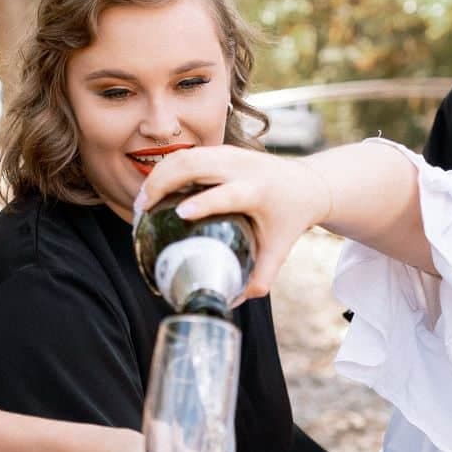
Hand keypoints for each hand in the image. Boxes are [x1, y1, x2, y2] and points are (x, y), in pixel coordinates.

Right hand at [134, 144, 332, 299]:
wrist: (309, 183)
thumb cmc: (291, 218)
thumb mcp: (279, 249)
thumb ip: (259, 278)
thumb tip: (233, 301)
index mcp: (258, 191)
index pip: (227, 193)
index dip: (204, 202)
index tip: (181, 213)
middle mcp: (242, 167)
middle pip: (195, 165)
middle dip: (163, 183)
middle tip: (143, 210)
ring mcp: (231, 154)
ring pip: (186, 156)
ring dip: (159, 175)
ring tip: (142, 201)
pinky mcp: (223, 150)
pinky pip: (188, 154)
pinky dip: (167, 168)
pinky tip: (154, 188)